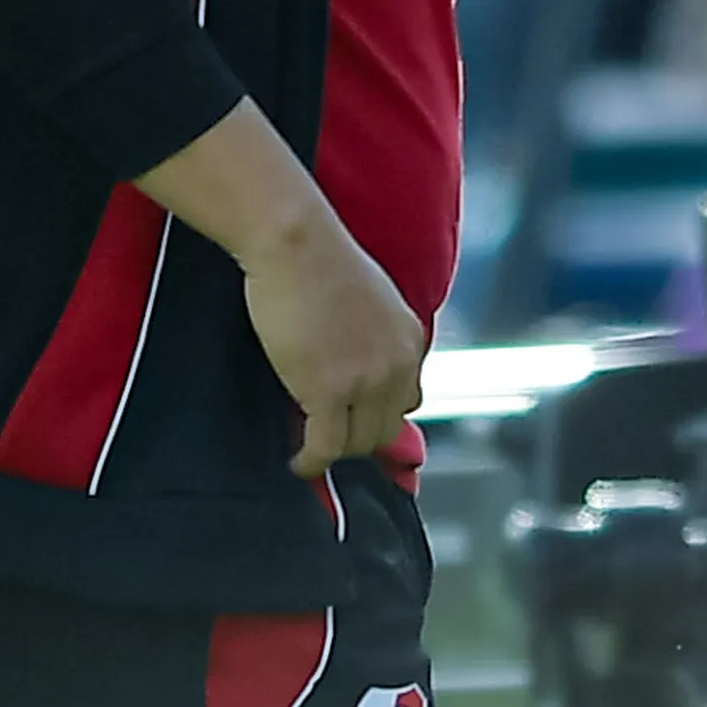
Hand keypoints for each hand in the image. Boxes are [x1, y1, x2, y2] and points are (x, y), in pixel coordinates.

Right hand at [236, 214, 424, 478]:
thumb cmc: (320, 261)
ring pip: (358, 443)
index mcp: (410, 340)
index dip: (377, 412)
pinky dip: (311, 462)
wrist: (296, 245)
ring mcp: (365, 382)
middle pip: (385, 427)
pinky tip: (298, 462)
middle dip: (357, 435)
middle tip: (328, 434)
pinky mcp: (328, 392)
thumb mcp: (372, 302)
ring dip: (335, 449)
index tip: (355, 417)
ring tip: (312, 447)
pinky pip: (325, 447)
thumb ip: (377, 339)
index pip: (407, 399)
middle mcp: (397, 365)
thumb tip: (358, 368)